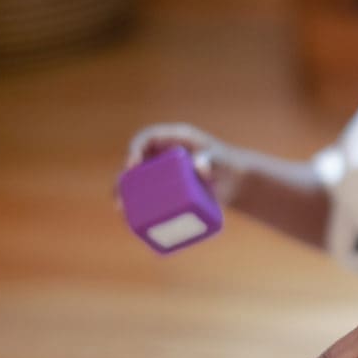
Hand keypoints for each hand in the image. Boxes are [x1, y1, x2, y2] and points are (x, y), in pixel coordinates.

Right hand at [125, 122, 243, 204]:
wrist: (235, 182)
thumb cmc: (228, 166)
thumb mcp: (221, 162)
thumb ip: (212, 160)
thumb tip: (199, 165)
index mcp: (175, 138)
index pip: (147, 137)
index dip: (135, 148)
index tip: (132, 165)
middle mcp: (163, 153)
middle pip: (136, 162)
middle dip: (124, 178)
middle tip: (121, 197)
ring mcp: (163, 171)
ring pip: (137, 179)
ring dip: (125, 193)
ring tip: (122, 210)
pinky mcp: (166, 188)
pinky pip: (146, 194)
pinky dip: (137, 204)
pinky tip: (131, 219)